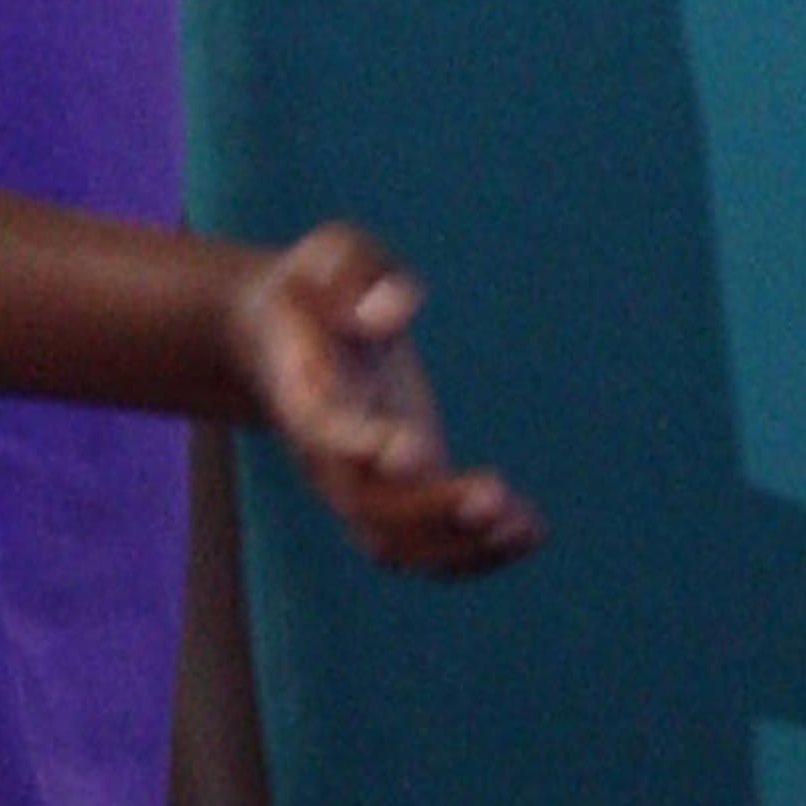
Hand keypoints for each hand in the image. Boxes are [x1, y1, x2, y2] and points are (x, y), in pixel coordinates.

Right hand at [228, 223, 537, 575]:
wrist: (276, 332)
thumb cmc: (314, 286)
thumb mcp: (328, 254)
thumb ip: (355, 273)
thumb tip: (393, 309)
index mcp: (304, 392)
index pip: (327, 432)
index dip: (363, 446)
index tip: (411, 450)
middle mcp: (324, 452)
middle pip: (365, 505)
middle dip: (428, 509)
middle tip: (492, 495)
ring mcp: (356, 480)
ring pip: (393, 541)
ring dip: (457, 543)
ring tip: (523, 525)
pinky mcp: (392, 489)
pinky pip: (421, 544)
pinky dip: (472, 551)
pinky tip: (529, 531)